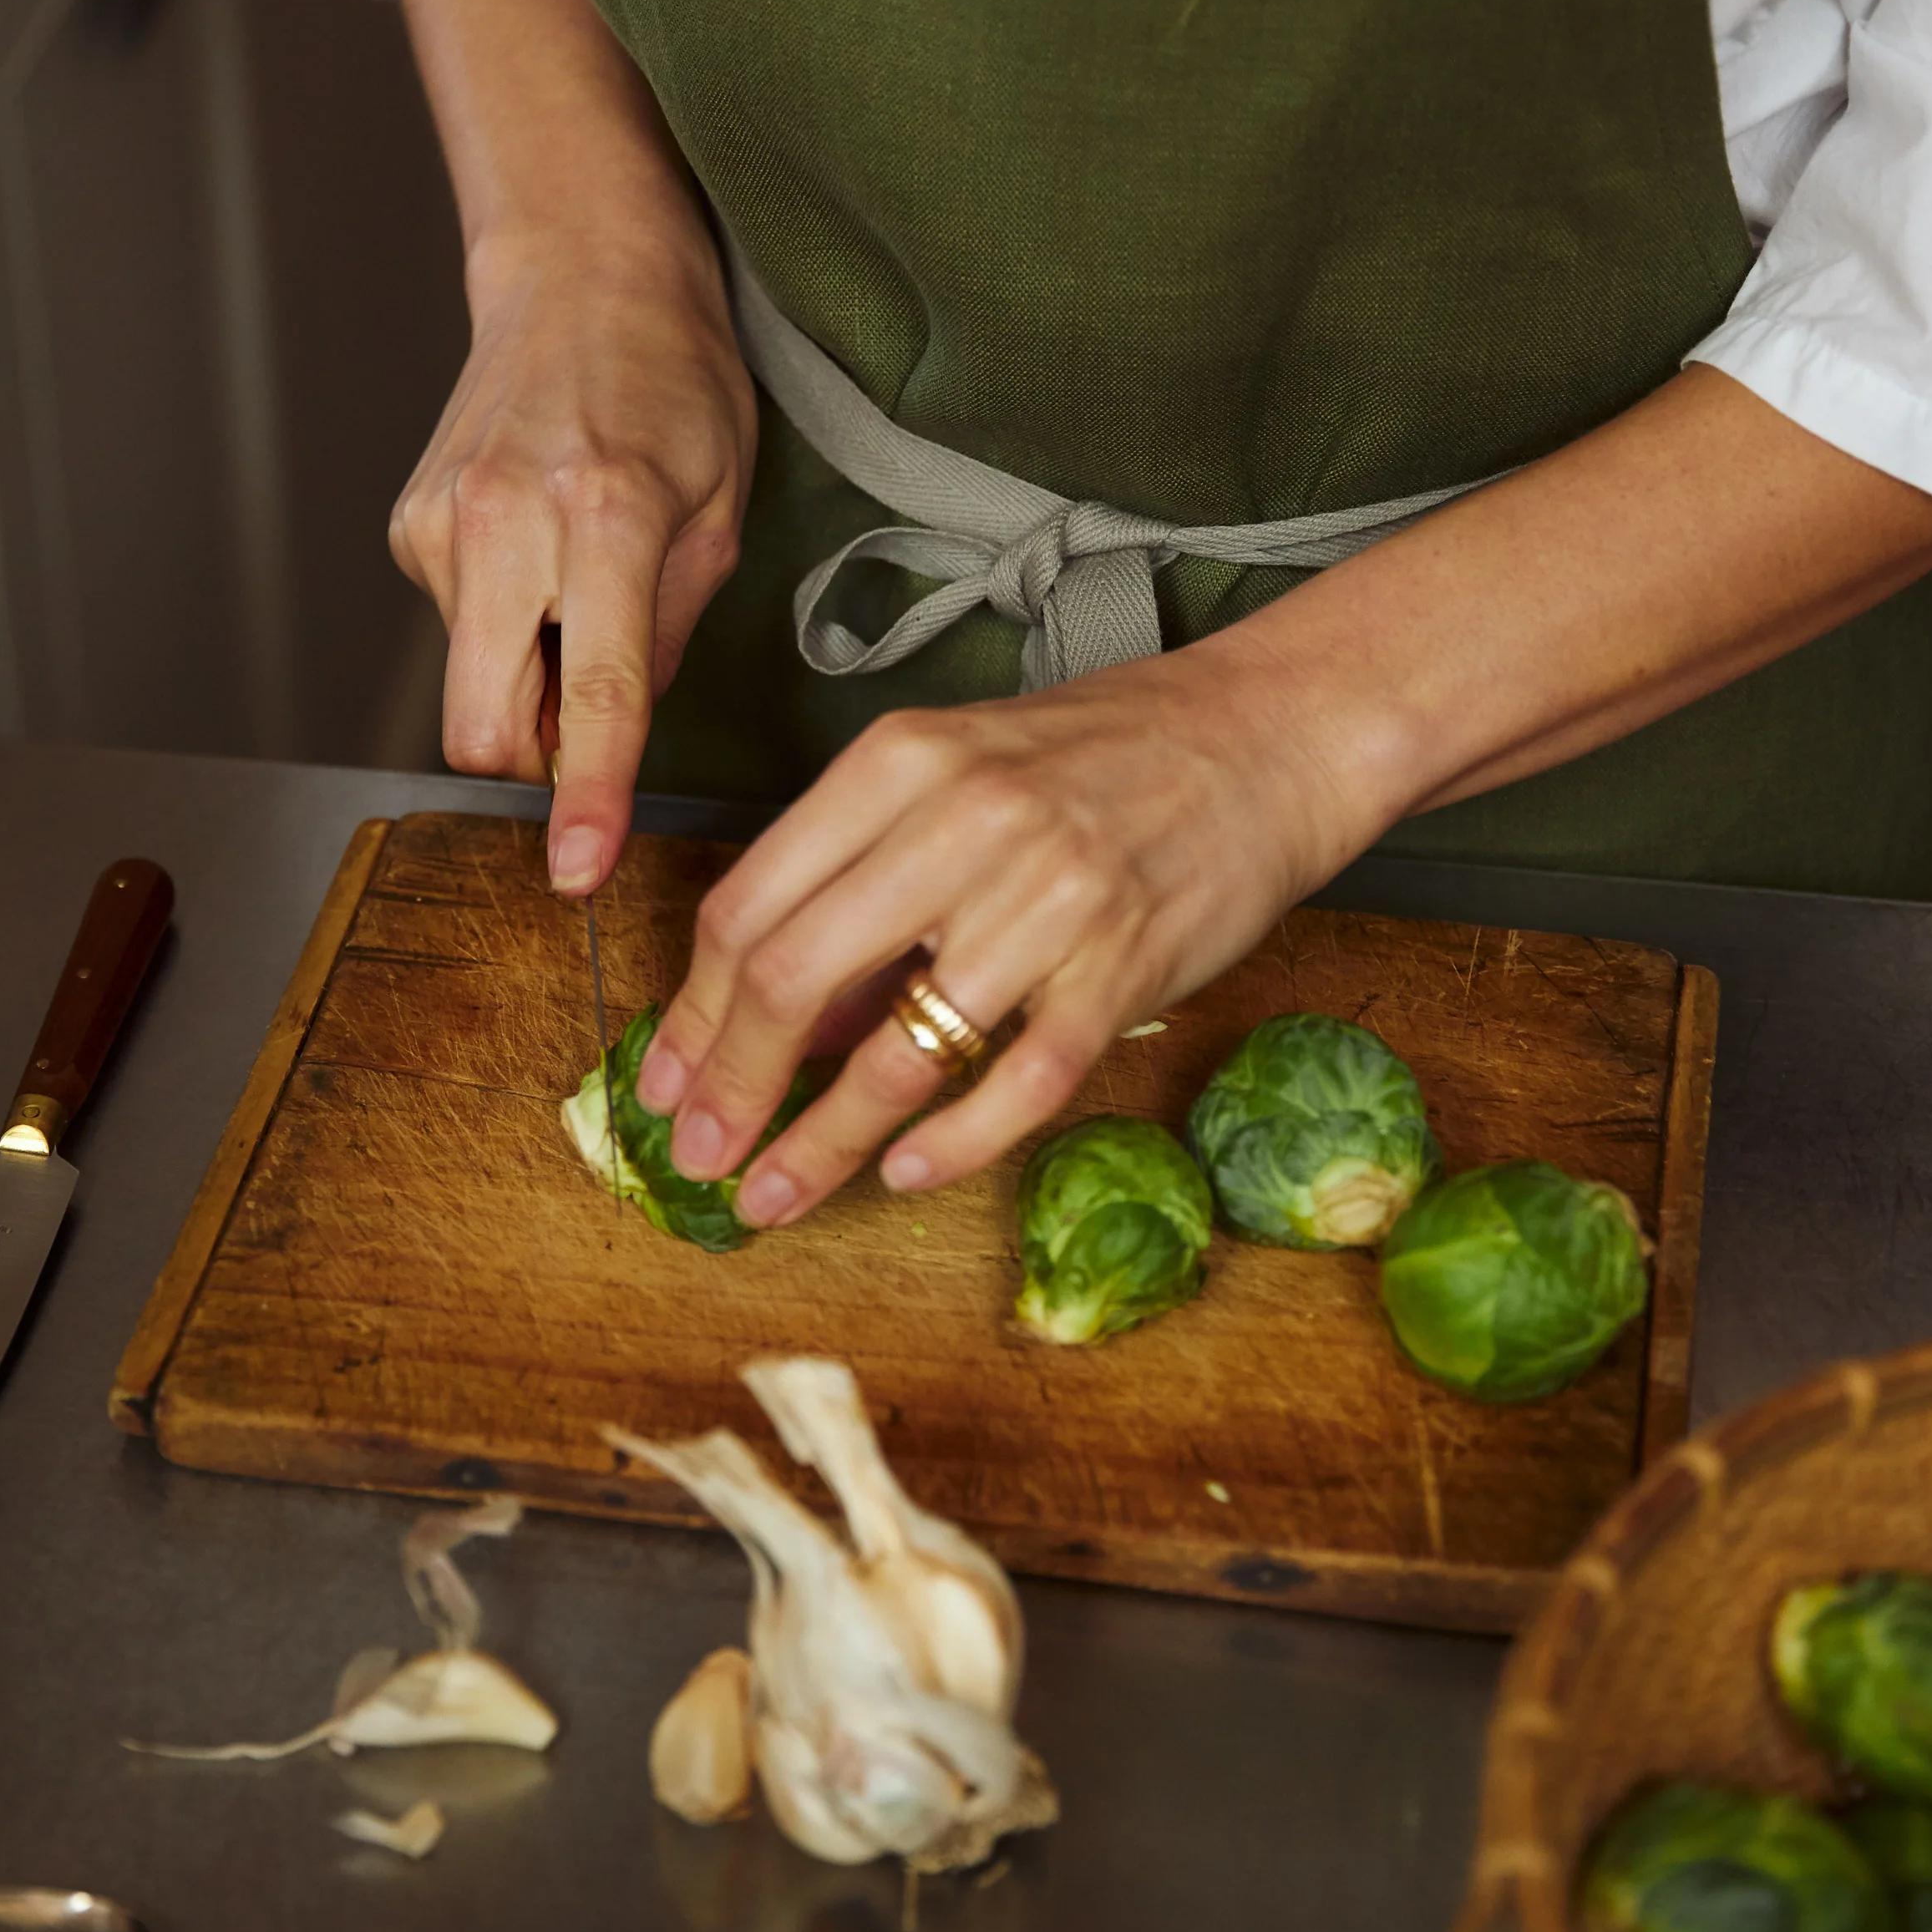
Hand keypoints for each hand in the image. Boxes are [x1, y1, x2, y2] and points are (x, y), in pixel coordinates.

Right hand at [389, 218, 755, 888]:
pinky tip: (538, 551)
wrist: (581, 274)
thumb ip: (670, 635)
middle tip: (592, 702)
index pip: (594, 693)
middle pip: (482, 728)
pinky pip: (456, 631)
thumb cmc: (673, 383)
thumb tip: (615, 735)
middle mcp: (506, 521)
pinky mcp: (409, 526)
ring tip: (577, 581)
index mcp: (607, 517)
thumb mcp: (720, 512)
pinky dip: (502, 623)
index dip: (587, 796)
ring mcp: (441, 524)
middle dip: (533, 759)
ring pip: (469, 686)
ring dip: (524, 676)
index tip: (579, 871)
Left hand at [633, 630, 1395, 1225]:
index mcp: (900, 762)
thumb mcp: (957, 771)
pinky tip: (906, 1175)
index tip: (666, 1082)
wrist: (1265, 735)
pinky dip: (953, 1143)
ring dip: (820, 1144)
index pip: (749, 904)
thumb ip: (862, 877)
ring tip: (775, 1196)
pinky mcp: (1122, 968)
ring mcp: (1046, 900)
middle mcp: (963, 823)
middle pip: (792, 977)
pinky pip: (1017, 1082)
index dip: (694, 1011)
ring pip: (898, 1051)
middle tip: (699, 1158)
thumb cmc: (1101, 756)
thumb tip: (773, 1019)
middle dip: (730, 1087)